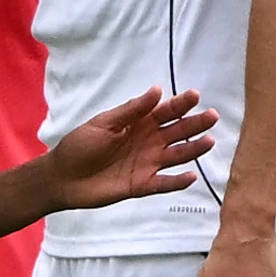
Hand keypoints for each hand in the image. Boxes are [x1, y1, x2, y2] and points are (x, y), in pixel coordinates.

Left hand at [43, 86, 217, 212]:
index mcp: (139, 124)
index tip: (195, 96)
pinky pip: (164, 184)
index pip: (165, 112)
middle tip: (212, 116)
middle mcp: (148, 142)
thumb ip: (131, 110)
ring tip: (209, 141)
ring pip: (176, 156)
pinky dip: (177, 182)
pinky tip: (191, 176)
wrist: (63, 177)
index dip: (180, 104)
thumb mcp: (104, 123)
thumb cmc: (80, 145)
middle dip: (194, 124)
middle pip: (177, 132)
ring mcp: (147, 164)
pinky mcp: (141, 185)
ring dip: (193, 149)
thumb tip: (157, 90)